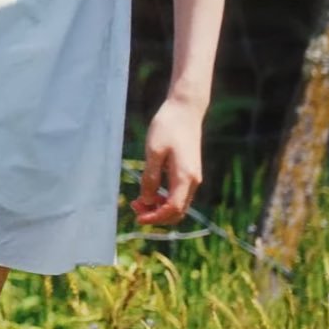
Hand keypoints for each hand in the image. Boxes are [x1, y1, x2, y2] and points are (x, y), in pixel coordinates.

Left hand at [132, 96, 205, 226]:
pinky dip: (165, 199)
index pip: (172, 209)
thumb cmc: (167, 127)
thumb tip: (146, 201)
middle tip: (134, 208)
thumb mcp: (153, 152)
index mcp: (185, 177)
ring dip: (160, 208)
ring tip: (138, 201)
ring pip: (179, 204)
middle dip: (156, 215)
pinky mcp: (190, 172)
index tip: (137, 218)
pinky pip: (179, 195)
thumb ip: (150, 178)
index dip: (155, 217)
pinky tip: (149, 192)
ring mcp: (193, 177)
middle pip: (178, 211)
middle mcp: (193, 181)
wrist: (185, 111)